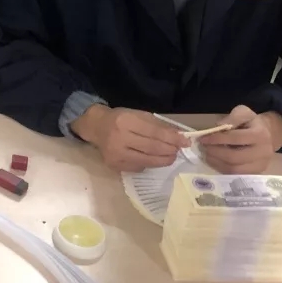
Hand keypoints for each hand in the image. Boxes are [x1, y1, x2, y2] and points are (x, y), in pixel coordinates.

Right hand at [72, 104, 190, 171]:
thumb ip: (157, 125)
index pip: (155, 133)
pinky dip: (149, 164)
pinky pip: (138, 167)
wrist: (96, 127)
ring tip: (170, 157)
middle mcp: (119, 138)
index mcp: (126, 121)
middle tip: (178, 150)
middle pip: (152, 148)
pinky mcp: (114, 165)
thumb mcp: (137, 115)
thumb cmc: (119, 119)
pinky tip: (153, 159)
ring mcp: (116, 154)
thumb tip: (178, 137)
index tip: (185, 142)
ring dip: (163, 160)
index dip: (172, 138)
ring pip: (147, 161)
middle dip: (170, 150)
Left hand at [199, 105, 281, 174]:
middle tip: (204, 147)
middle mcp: (263, 152)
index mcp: (260, 135)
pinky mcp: (255, 174)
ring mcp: (260, 165)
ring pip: (234, 169)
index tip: (203, 138)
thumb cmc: (252, 122)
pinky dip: (222, 168)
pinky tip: (215, 161)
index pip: (235, 138)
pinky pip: (235, 175)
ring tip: (207, 154)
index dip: (217, 138)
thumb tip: (217, 128)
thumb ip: (231, 118)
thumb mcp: (243, 113)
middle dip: (215, 152)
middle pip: (234, 157)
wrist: (269, 135)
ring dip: (216, 162)